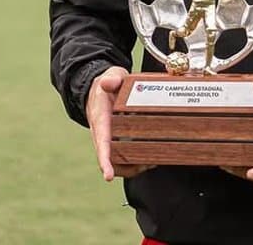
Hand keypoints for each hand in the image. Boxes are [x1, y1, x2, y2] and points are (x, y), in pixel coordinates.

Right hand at [85, 65, 153, 180]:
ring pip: (118, 163)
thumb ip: (111, 79)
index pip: (101, 142)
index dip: (105, 160)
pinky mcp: (116, 143)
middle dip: (127, 167)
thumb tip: (106, 83)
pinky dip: (136, 162)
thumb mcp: (111, 76)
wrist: (99, 89)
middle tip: (148, 163)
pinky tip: (151, 158)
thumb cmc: (108, 85)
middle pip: (110, 160)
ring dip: (133, 167)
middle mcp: (102, 135)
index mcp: (100, 120)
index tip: (107, 176)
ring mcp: (109, 141)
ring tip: (153, 163)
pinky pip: (123, 159)